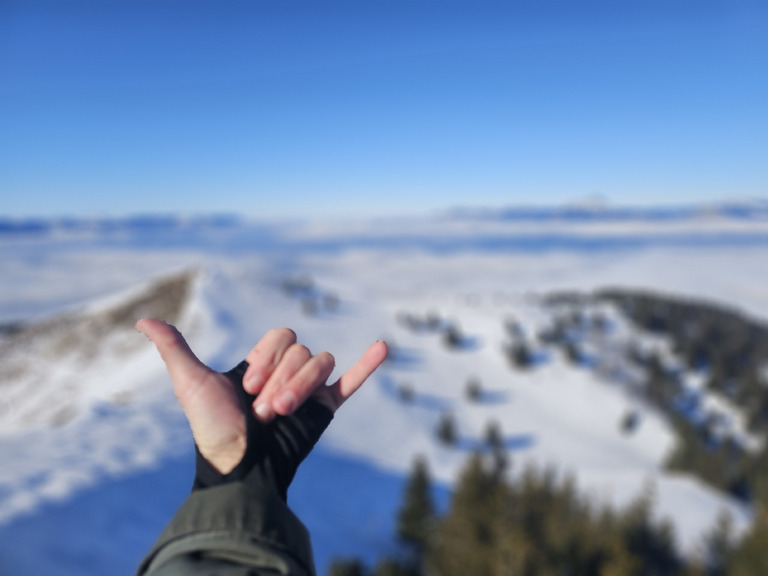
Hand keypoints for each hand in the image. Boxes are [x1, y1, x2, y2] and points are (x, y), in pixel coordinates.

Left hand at [136, 319, 387, 473]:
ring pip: (321, 362)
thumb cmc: (213, 429)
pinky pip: (351, 381)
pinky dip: (367, 364)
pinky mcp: (327, 406)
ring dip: (300, 387)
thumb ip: (174, 349)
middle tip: (262, 409)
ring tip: (281, 414)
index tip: (246, 385)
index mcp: (263, 364)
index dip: (267, 356)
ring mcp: (310, 389)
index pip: (282, 336)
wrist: (240, 467)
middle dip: (280, 378)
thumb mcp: (192, 383)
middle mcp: (288, 373)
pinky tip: (384, 346)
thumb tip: (142, 320)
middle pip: (301, 350)